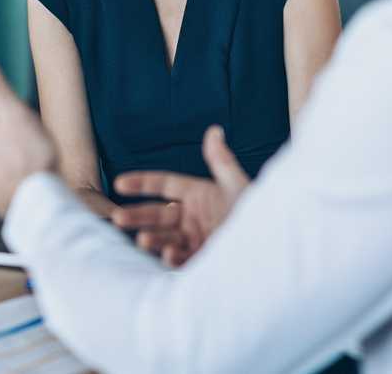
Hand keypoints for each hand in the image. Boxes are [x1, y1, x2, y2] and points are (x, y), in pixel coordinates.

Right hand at [111, 125, 249, 266]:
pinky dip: (172, 257)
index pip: (163, 185)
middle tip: (118, 218)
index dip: (141, 183)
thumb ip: (221, 161)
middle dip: (137, 215)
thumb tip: (214, 130)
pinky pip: (181, 258)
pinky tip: (169, 254)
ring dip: (152, 238)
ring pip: (165, 237)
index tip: (119, 183)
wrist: (273, 246)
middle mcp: (191, 217)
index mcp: (197, 195)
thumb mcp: (237, 186)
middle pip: (157, 214)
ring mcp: (194, 239)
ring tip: (142, 239)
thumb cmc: (257, 212)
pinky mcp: (199, 260)